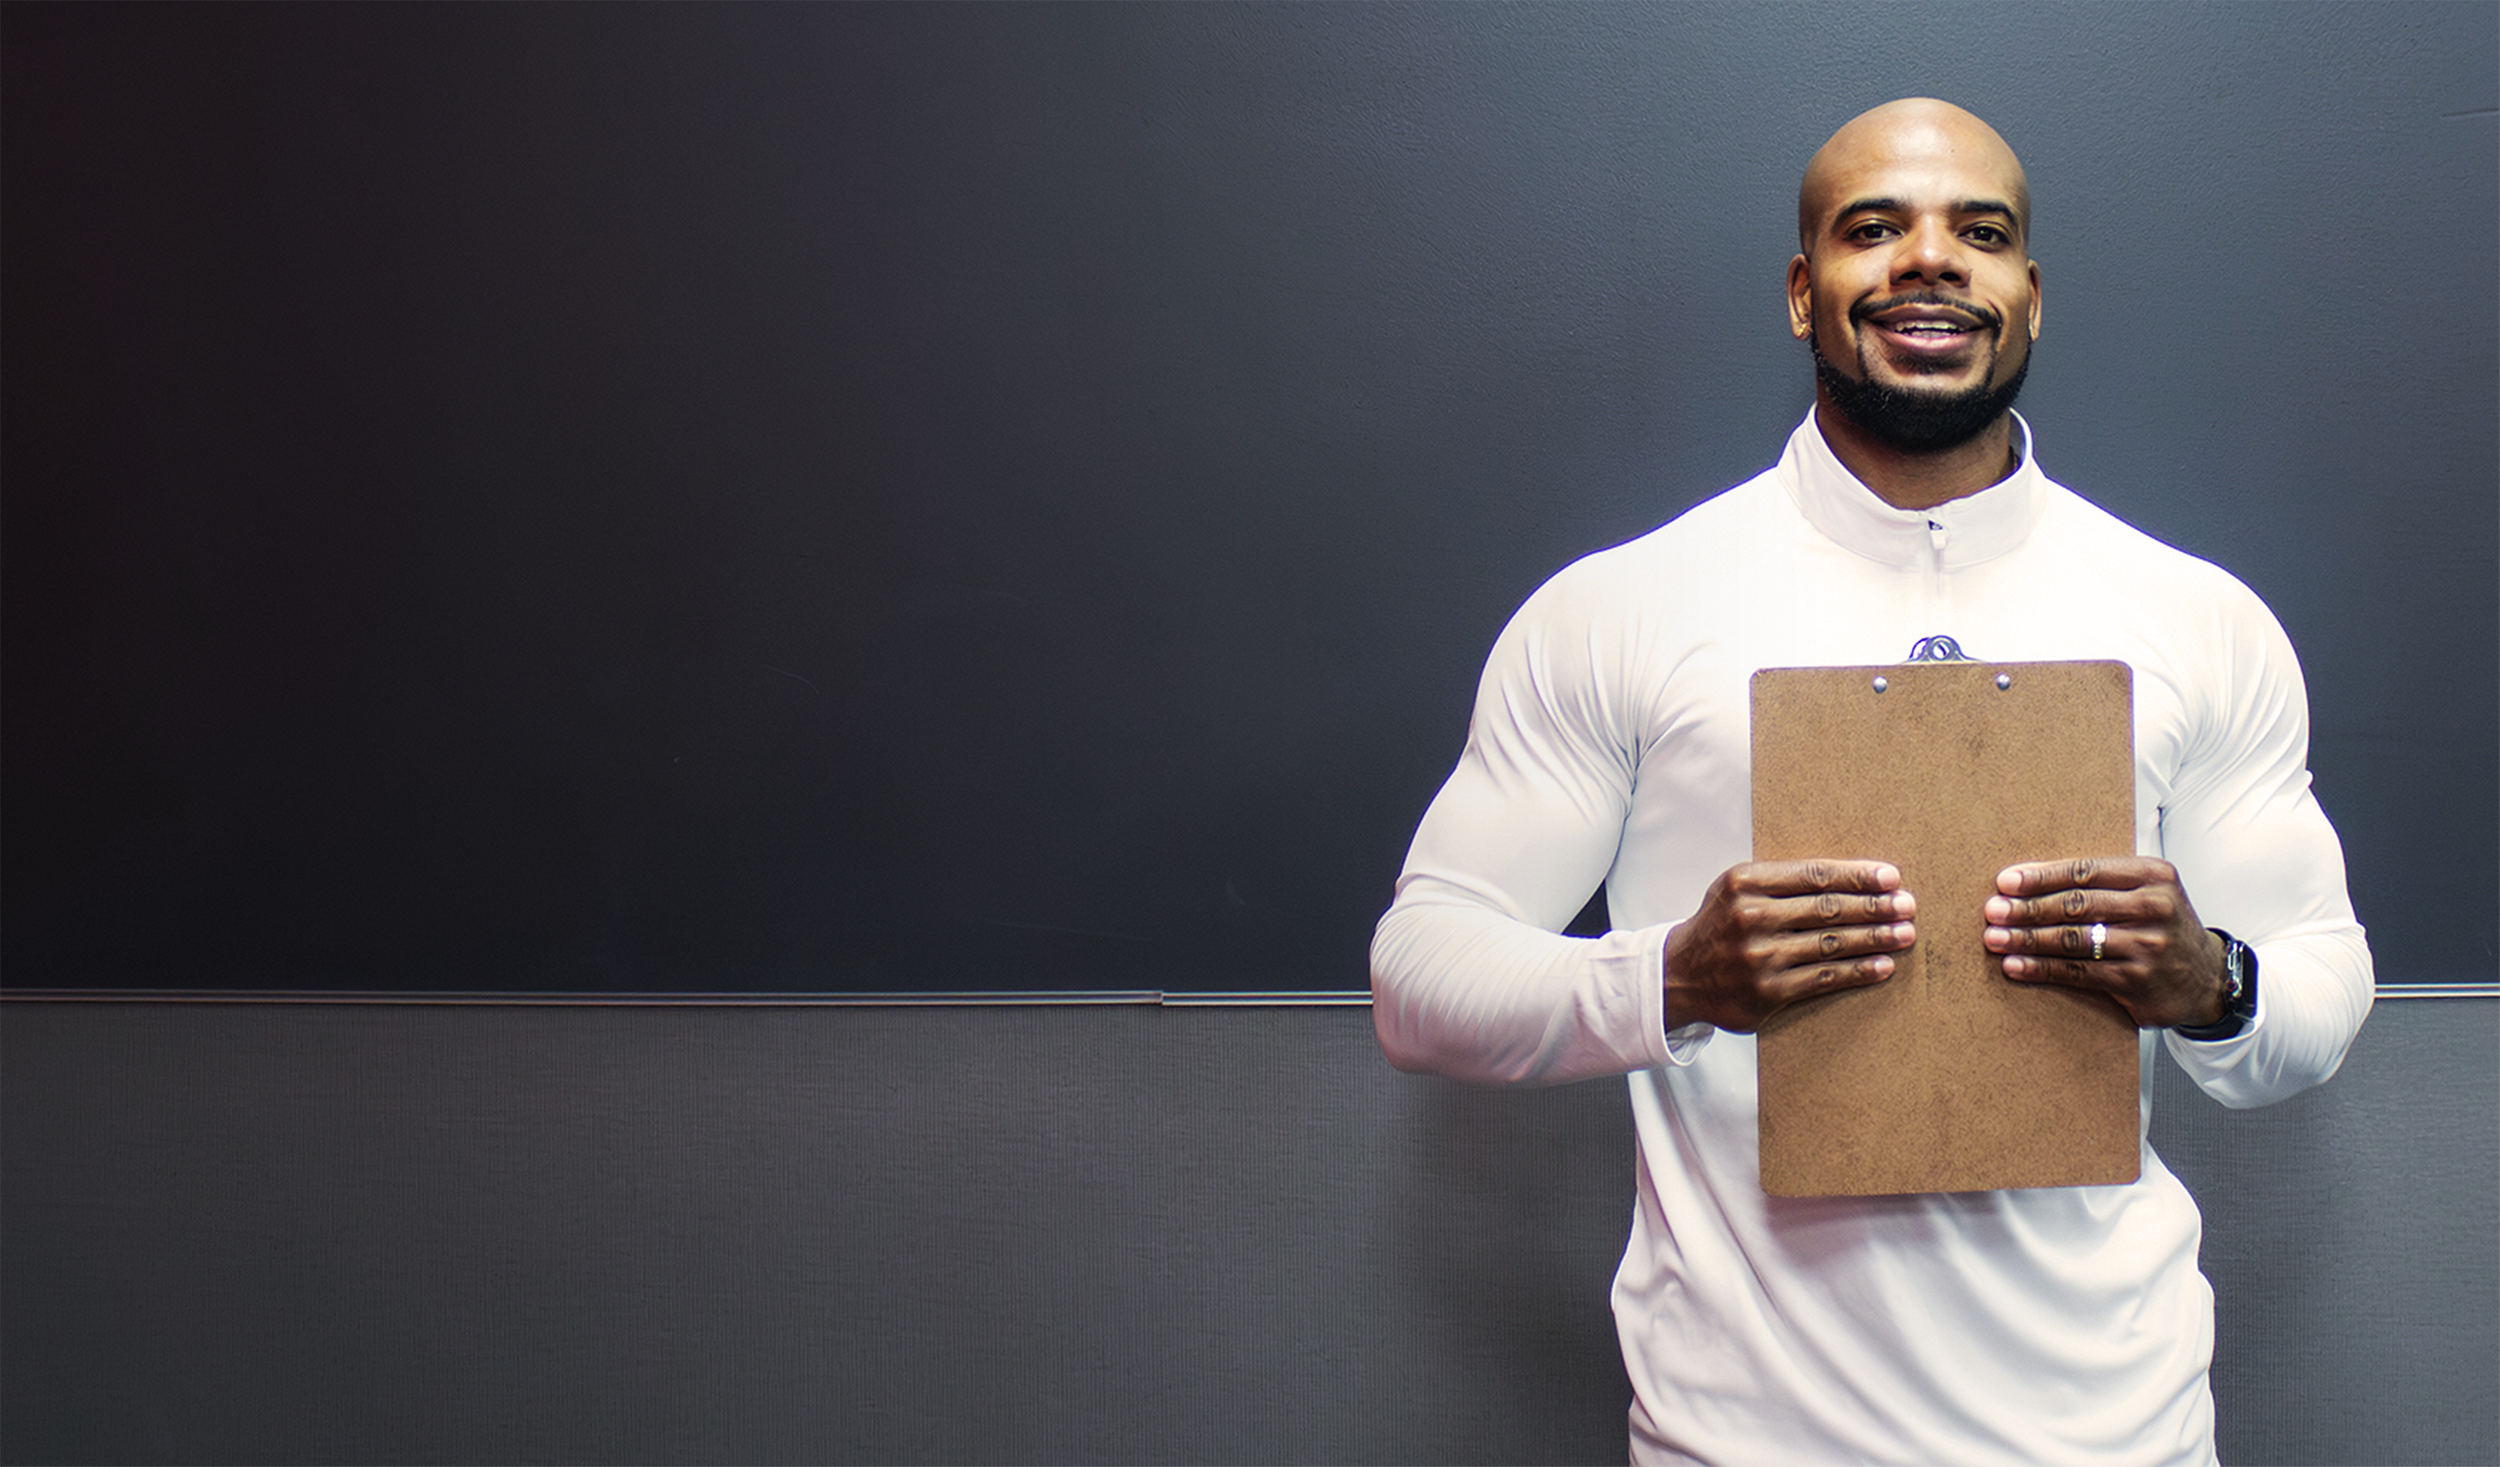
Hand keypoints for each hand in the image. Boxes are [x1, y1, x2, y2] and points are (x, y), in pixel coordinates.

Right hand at [1663, 860, 1916, 1033]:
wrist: (1679, 975)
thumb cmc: (1721, 925)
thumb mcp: (1737, 889)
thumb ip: (1782, 881)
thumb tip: (1851, 880)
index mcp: (1744, 883)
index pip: (1814, 875)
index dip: (1857, 875)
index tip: (1890, 877)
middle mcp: (1751, 917)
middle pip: (1828, 908)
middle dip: (1874, 906)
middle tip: (1907, 905)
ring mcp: (1759, 957)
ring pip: (1831, 944)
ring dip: (1875, 939)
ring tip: (1904, 933)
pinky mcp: (1767, 992)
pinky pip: (1824, 979)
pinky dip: (1858, 972)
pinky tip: (1882, 965)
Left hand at [1981, 857, 2227, 1028]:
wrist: (2208, 978)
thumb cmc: (2164, 928)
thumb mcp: (2147, 892)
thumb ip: (2102, 883)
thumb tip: (2029, 878)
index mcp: (2153, 876)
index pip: (2086, 871)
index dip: (2041, 876)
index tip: (2006, 881)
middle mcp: (2153, 907)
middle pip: (2075, 905)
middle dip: (2027, 908)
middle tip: (1993, 911)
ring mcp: (2147, 945)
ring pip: (2072, 939)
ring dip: (2027, 939)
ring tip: (1996, 938)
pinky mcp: (2136, 980)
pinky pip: (2078, 972)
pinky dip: (2041, 968)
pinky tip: (2016, 966)